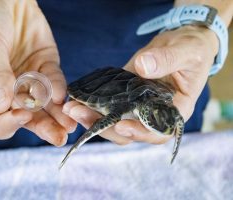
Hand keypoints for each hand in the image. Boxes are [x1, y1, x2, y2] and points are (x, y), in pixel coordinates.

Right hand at [0, 0, 75, 145]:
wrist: (8, 2)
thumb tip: (2, 105)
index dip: (10, 122)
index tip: (22, 114)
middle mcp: (12, 92)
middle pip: (29, 119)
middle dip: (44, 128)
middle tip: (59, 138)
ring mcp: (31, 81)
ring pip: (47, 106)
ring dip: (59, 117)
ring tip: (70, 126)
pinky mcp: (47, 68)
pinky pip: (56, 83)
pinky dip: (59, 89)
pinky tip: (62, 96)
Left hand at [63, 25, 217, 144]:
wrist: (182, 43)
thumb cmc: (191, 49)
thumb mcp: (186, 51)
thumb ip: (167, 59)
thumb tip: (142, 67)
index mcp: (175, 110)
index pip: (157, 131)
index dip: (139, 132)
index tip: (120, 125)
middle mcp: (153, 113)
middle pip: (128, 130)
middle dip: (103, 126)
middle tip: (78, 113)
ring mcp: (137, 105)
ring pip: (114, 120)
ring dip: (92, 117)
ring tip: (71, 106)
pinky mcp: (125, 94)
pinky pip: (108, 103)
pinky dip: (93, 103)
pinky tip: (78, 97)